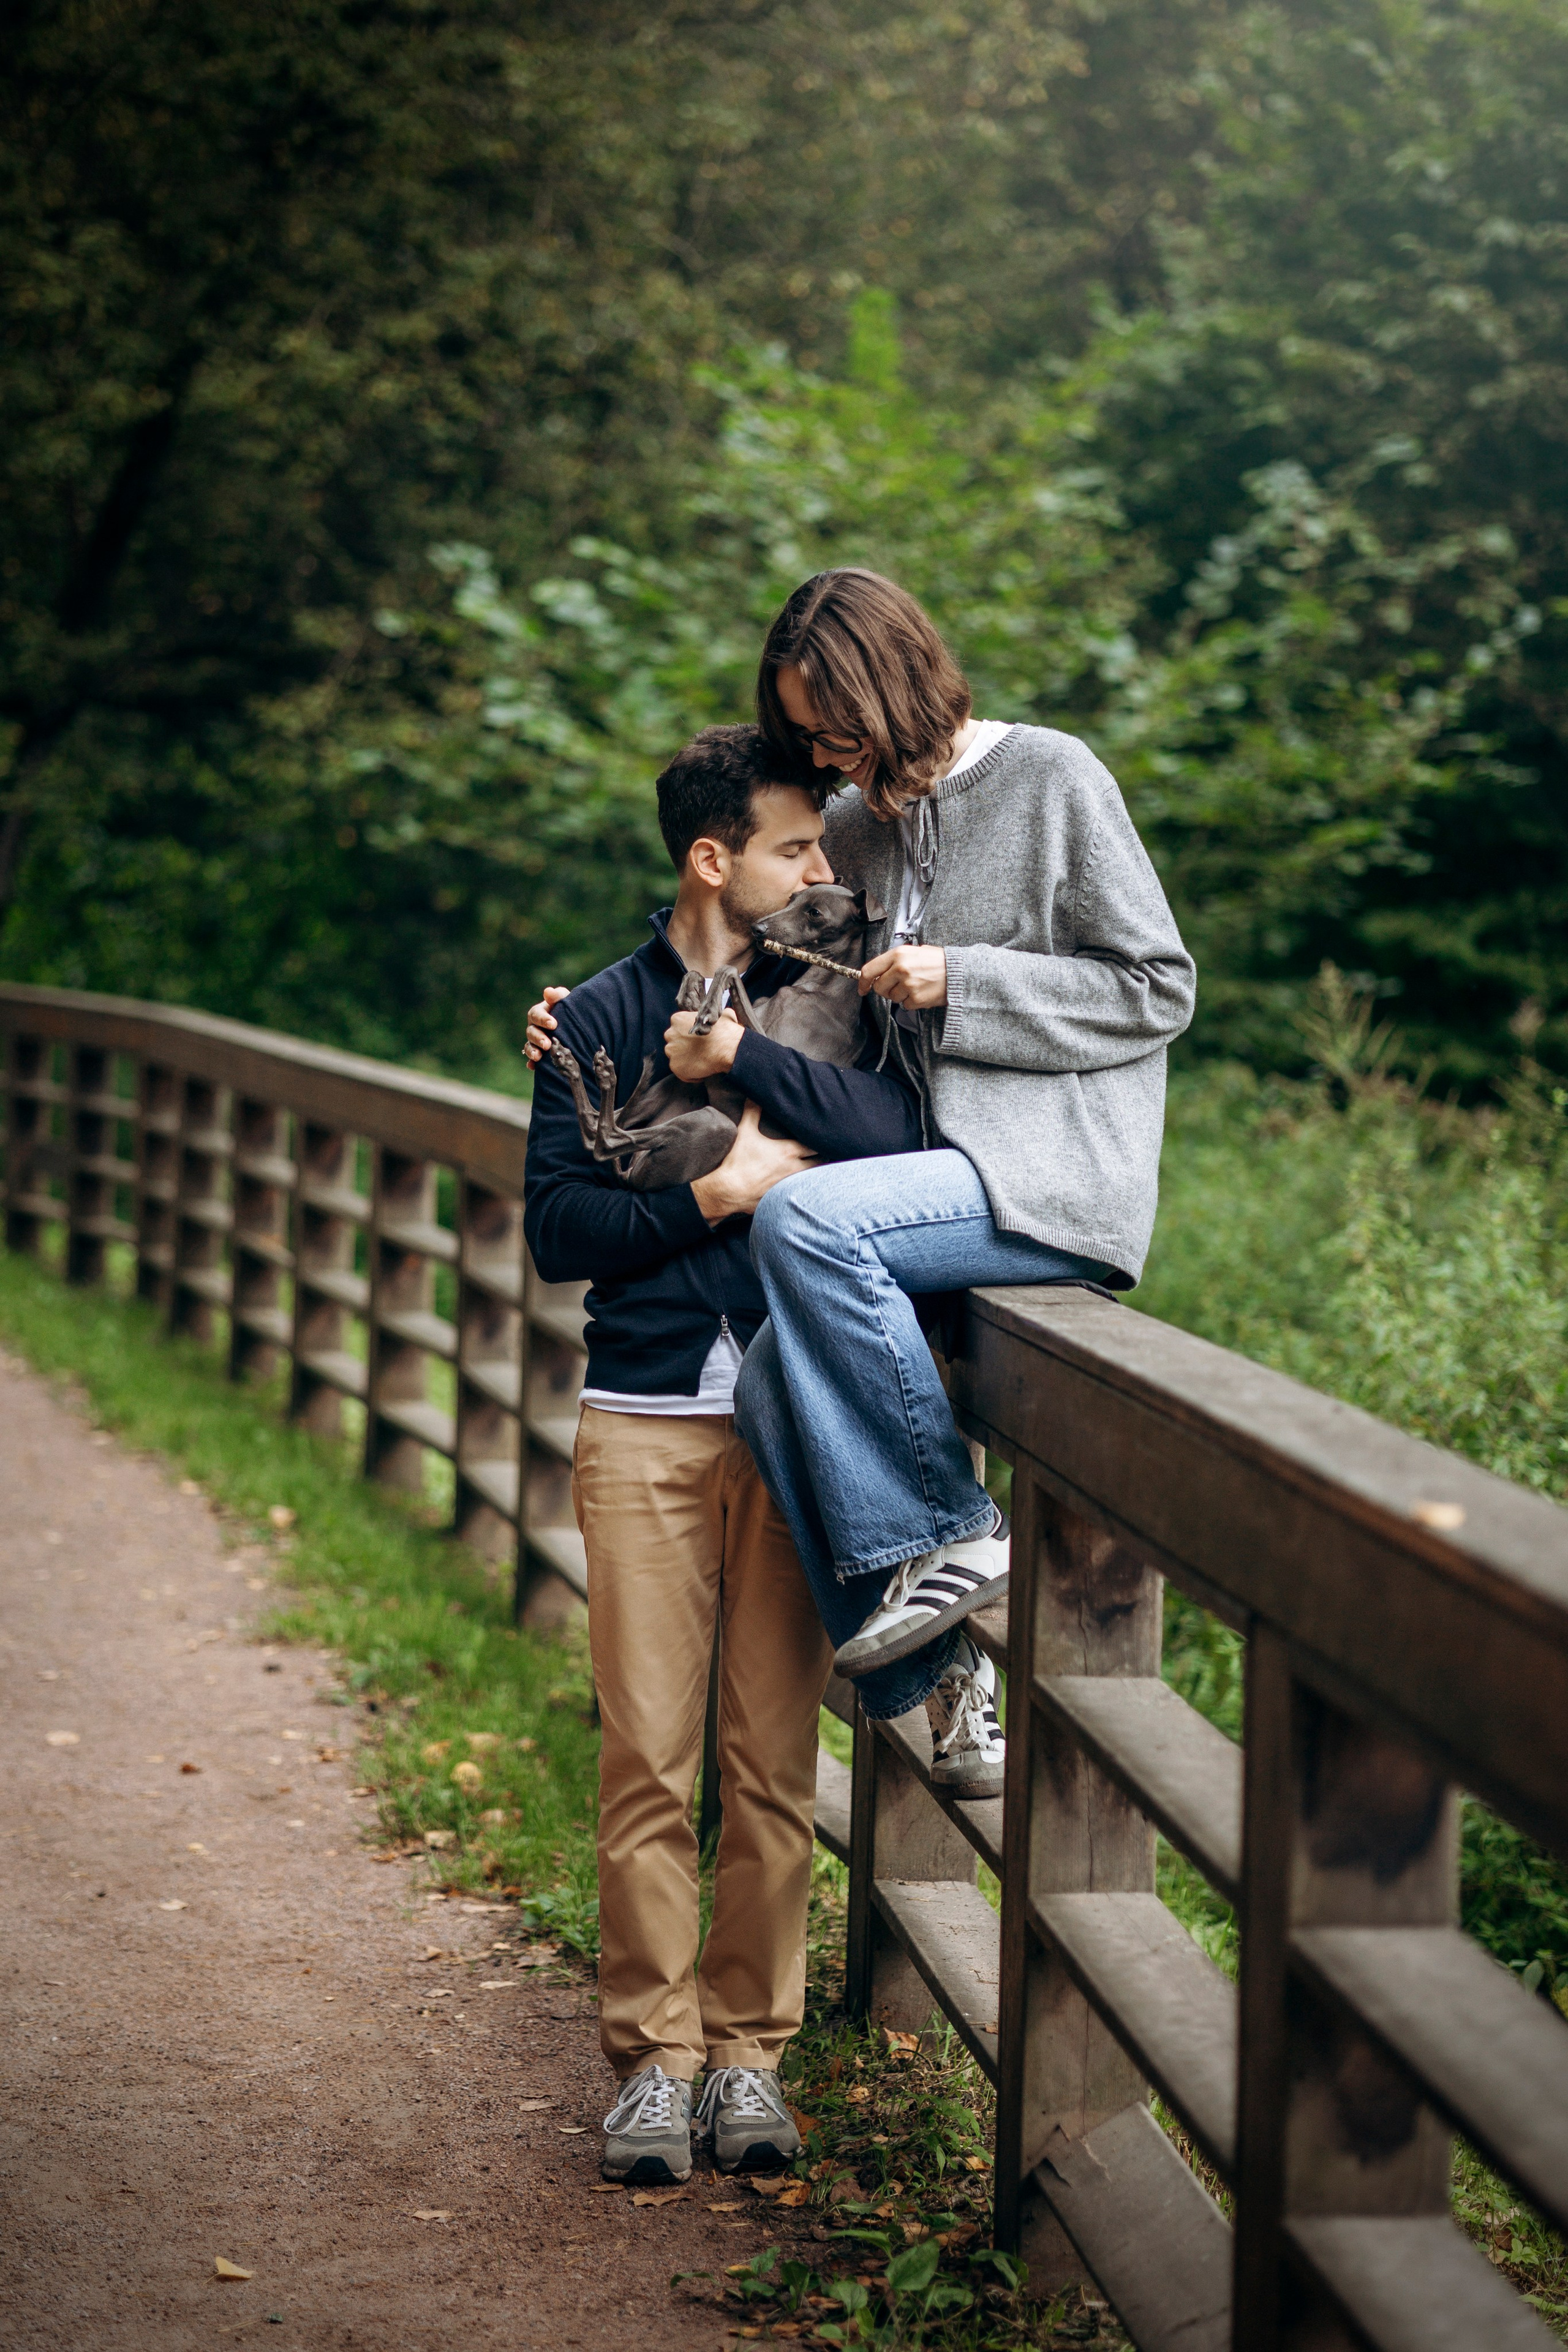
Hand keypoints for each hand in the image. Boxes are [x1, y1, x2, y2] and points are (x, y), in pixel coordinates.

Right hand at [524, 986, 570, 1063]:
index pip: (536, 1014)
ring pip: (529, 1046)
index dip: (543, 1019)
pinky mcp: (539, 1053)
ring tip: (539, 1057)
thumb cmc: (572, 1010)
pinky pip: (532, 1059)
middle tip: (547, 1044)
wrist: (578, 1026)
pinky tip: (533, 1067)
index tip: (553, 1024)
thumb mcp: (568, 1001)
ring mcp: (535, 1041)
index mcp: (540, 1013)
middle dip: (538, 1038)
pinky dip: (532, 1063)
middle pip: (531, 1031)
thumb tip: (548, 992)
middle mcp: (535, 1027)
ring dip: (532, 1051)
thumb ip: (558, 996)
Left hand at [665, 1007, 742, 1081]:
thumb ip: (712, 1018)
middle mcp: (670, 1034)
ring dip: (688, 1061)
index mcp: (678, 1019)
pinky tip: (704, 1071)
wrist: (728, 1048)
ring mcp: (671, 1051)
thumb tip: (719, 1018)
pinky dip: (692, 1075)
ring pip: (677, 1058)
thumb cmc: (726, 1031)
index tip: (700, 1040)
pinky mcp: (675, 1066)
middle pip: (675, 1043)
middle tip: (701, 1051)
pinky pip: (682, 1073)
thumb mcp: (721, 1016)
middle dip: (685, 1048)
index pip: (679, 1029)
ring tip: (703, 1062)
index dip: (690, 1036)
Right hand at [691, 1102, 816, 1222]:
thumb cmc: (738, 1161)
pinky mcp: (784, 1197)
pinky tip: (805, 1186)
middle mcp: (795, 1169)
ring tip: (819, 1167)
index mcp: (789, 1151)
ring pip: (814, 1178)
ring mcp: (791, 1185)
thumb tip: (753, 1095)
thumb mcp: (745, 1132)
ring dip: (817, 1172)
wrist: (729, 1191)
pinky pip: (802, 1192)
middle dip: (824, 1156)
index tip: (822, 1135)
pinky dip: (805, 1187)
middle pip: (821, 1162)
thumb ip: (752, 1112)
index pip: (816, 1144)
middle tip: (825, 1150)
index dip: (821, 1139)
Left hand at [858, 944, 947, 1008]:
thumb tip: (878, 973)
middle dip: (885, 989)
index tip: (862, 988)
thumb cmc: (937, 961)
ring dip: (901, 995)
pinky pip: (905, 1005)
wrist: (959, 972)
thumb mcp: (913, 951)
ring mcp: (908, 985)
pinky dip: (912, 1001)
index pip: (869, 970)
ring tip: (916, 985)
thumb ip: (894, 961)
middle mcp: (900, 969)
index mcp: (897, 954)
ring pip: (892, 998)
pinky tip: (922, 992)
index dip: (863, 982)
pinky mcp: (916, 999)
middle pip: (879, 987)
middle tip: (898, 985)